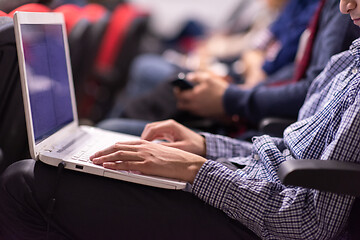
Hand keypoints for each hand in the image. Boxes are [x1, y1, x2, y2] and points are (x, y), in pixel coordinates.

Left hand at [89, 139, 205, 182]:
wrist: (188, 163)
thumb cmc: (176, 160)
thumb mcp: (159, 152)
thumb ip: (146, 153)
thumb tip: (134, 159)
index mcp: (146, 143)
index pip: (123, 144)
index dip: (109, 148)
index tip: (101, 152)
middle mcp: (144, 147)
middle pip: (118, 147)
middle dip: (103, 152)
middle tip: (93, 156)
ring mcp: (145, 155)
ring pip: (120, 154)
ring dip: (105, 158)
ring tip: (96, 161)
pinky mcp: (148, 165)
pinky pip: (128, 164)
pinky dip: (115, 165)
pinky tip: (108, 166)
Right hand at [141, 119, 205, 156]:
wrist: (203, 146)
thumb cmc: (195, 147)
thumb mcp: (180, 149)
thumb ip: (166, 148)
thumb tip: (153, 150)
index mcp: (171, 126)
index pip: (152, 129)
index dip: (144, 138)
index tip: (141, 147)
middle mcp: (168, 124)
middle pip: (149, 128)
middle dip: (143, 138)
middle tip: (140, 149)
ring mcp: (168, 127)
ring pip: (151, 131)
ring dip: (146, 139)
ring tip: (143, 149)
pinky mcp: (168, 132)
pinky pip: (155, 134)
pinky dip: (150, 140)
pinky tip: (149, 148)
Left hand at [174, 71, 227, 116]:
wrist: (230, 101)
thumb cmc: (219, 89)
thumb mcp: (207, 78)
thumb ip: (196, 77)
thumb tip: (188, 77)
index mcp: (192, 96)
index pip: (179, 96)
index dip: (177, 91)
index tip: (178, 88)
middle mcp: (194, 106)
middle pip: (181, 105)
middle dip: (180, 99)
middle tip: (184, 94)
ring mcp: (199, 111)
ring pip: (188, 109)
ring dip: (187, 104)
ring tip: (192, 98)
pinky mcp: (205, 115)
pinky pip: (195, 112)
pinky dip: (195, 107)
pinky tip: (201, 102)